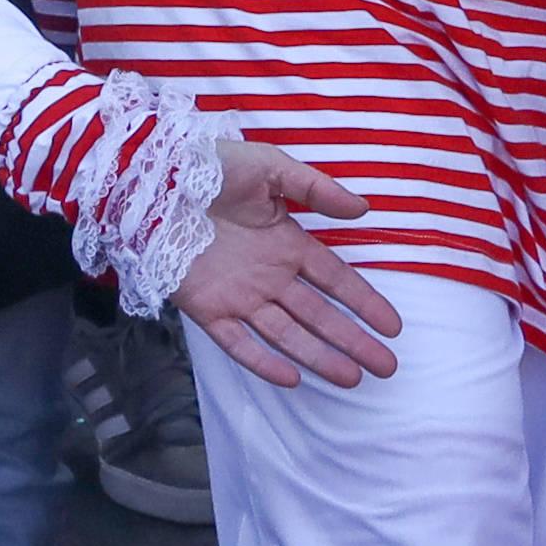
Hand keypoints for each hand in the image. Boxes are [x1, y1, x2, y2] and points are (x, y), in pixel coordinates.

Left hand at [170, 140, 398, 386]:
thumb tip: (364, 210)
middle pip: (320, 316)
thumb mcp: (270, 166)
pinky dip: (263, 362)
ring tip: (352, 377)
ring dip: (319, 356)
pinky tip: (292, 379)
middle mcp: (269, 276)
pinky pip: (239, 342)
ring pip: (287, 334)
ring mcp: (240, 296)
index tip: (393, 326)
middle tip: (386, 367)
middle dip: (354, 341)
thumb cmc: (212, 167)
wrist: (152, 181)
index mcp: (287, 243)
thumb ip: (316, 189)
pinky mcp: (207, 310)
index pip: (336, 280)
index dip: (365, 303)